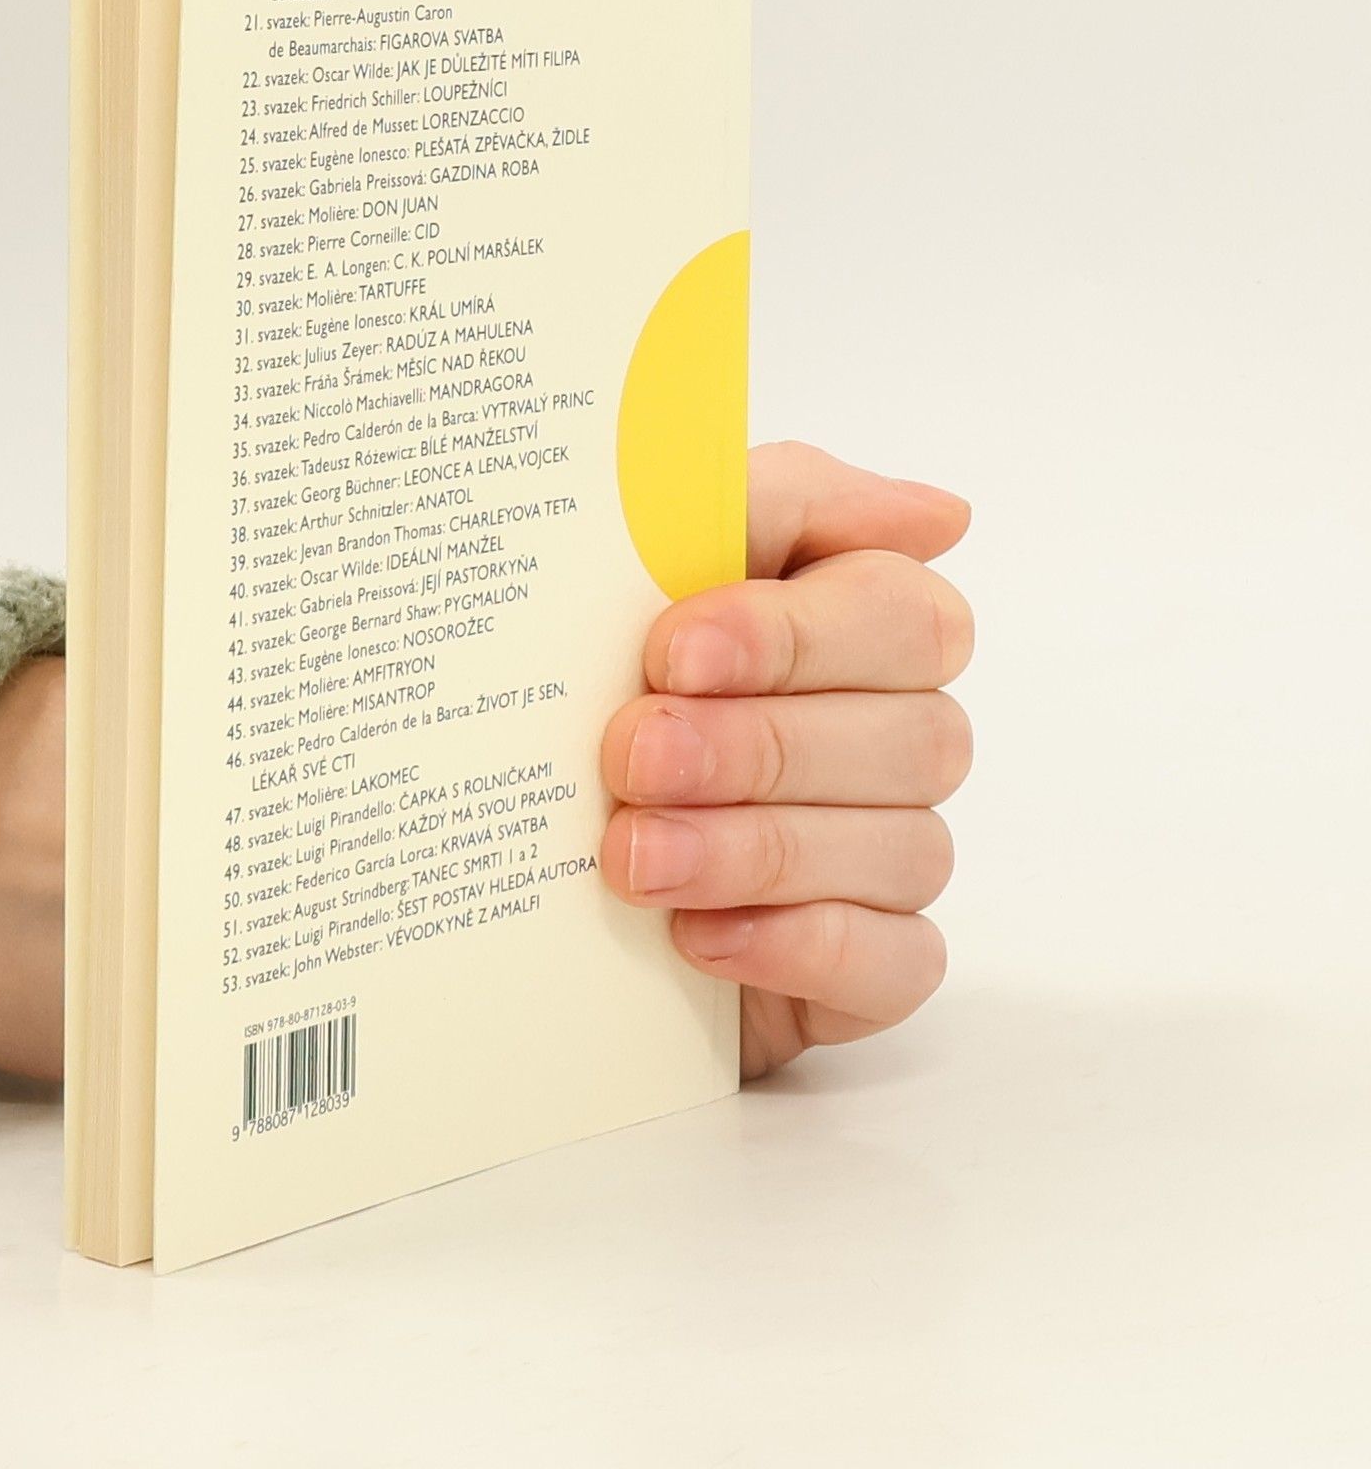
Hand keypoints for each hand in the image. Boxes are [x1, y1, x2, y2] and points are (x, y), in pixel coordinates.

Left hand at [598, 442, 973, 1077]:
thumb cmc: (615, 678)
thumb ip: (784, 503)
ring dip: (754, 850)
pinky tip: (700, 936)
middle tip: (632, 756)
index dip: (791, 635)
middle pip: (908, 736)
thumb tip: (940, 514)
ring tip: (633, 857)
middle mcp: (900, 736)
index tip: (672, 652)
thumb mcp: (662, 558)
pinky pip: (896, 962)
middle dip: (755, 747)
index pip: (900, 613)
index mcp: (868, 625)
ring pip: (900, 848)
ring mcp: (896, 854)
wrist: (528, 835)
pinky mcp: (878, 966)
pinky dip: (797, 947)